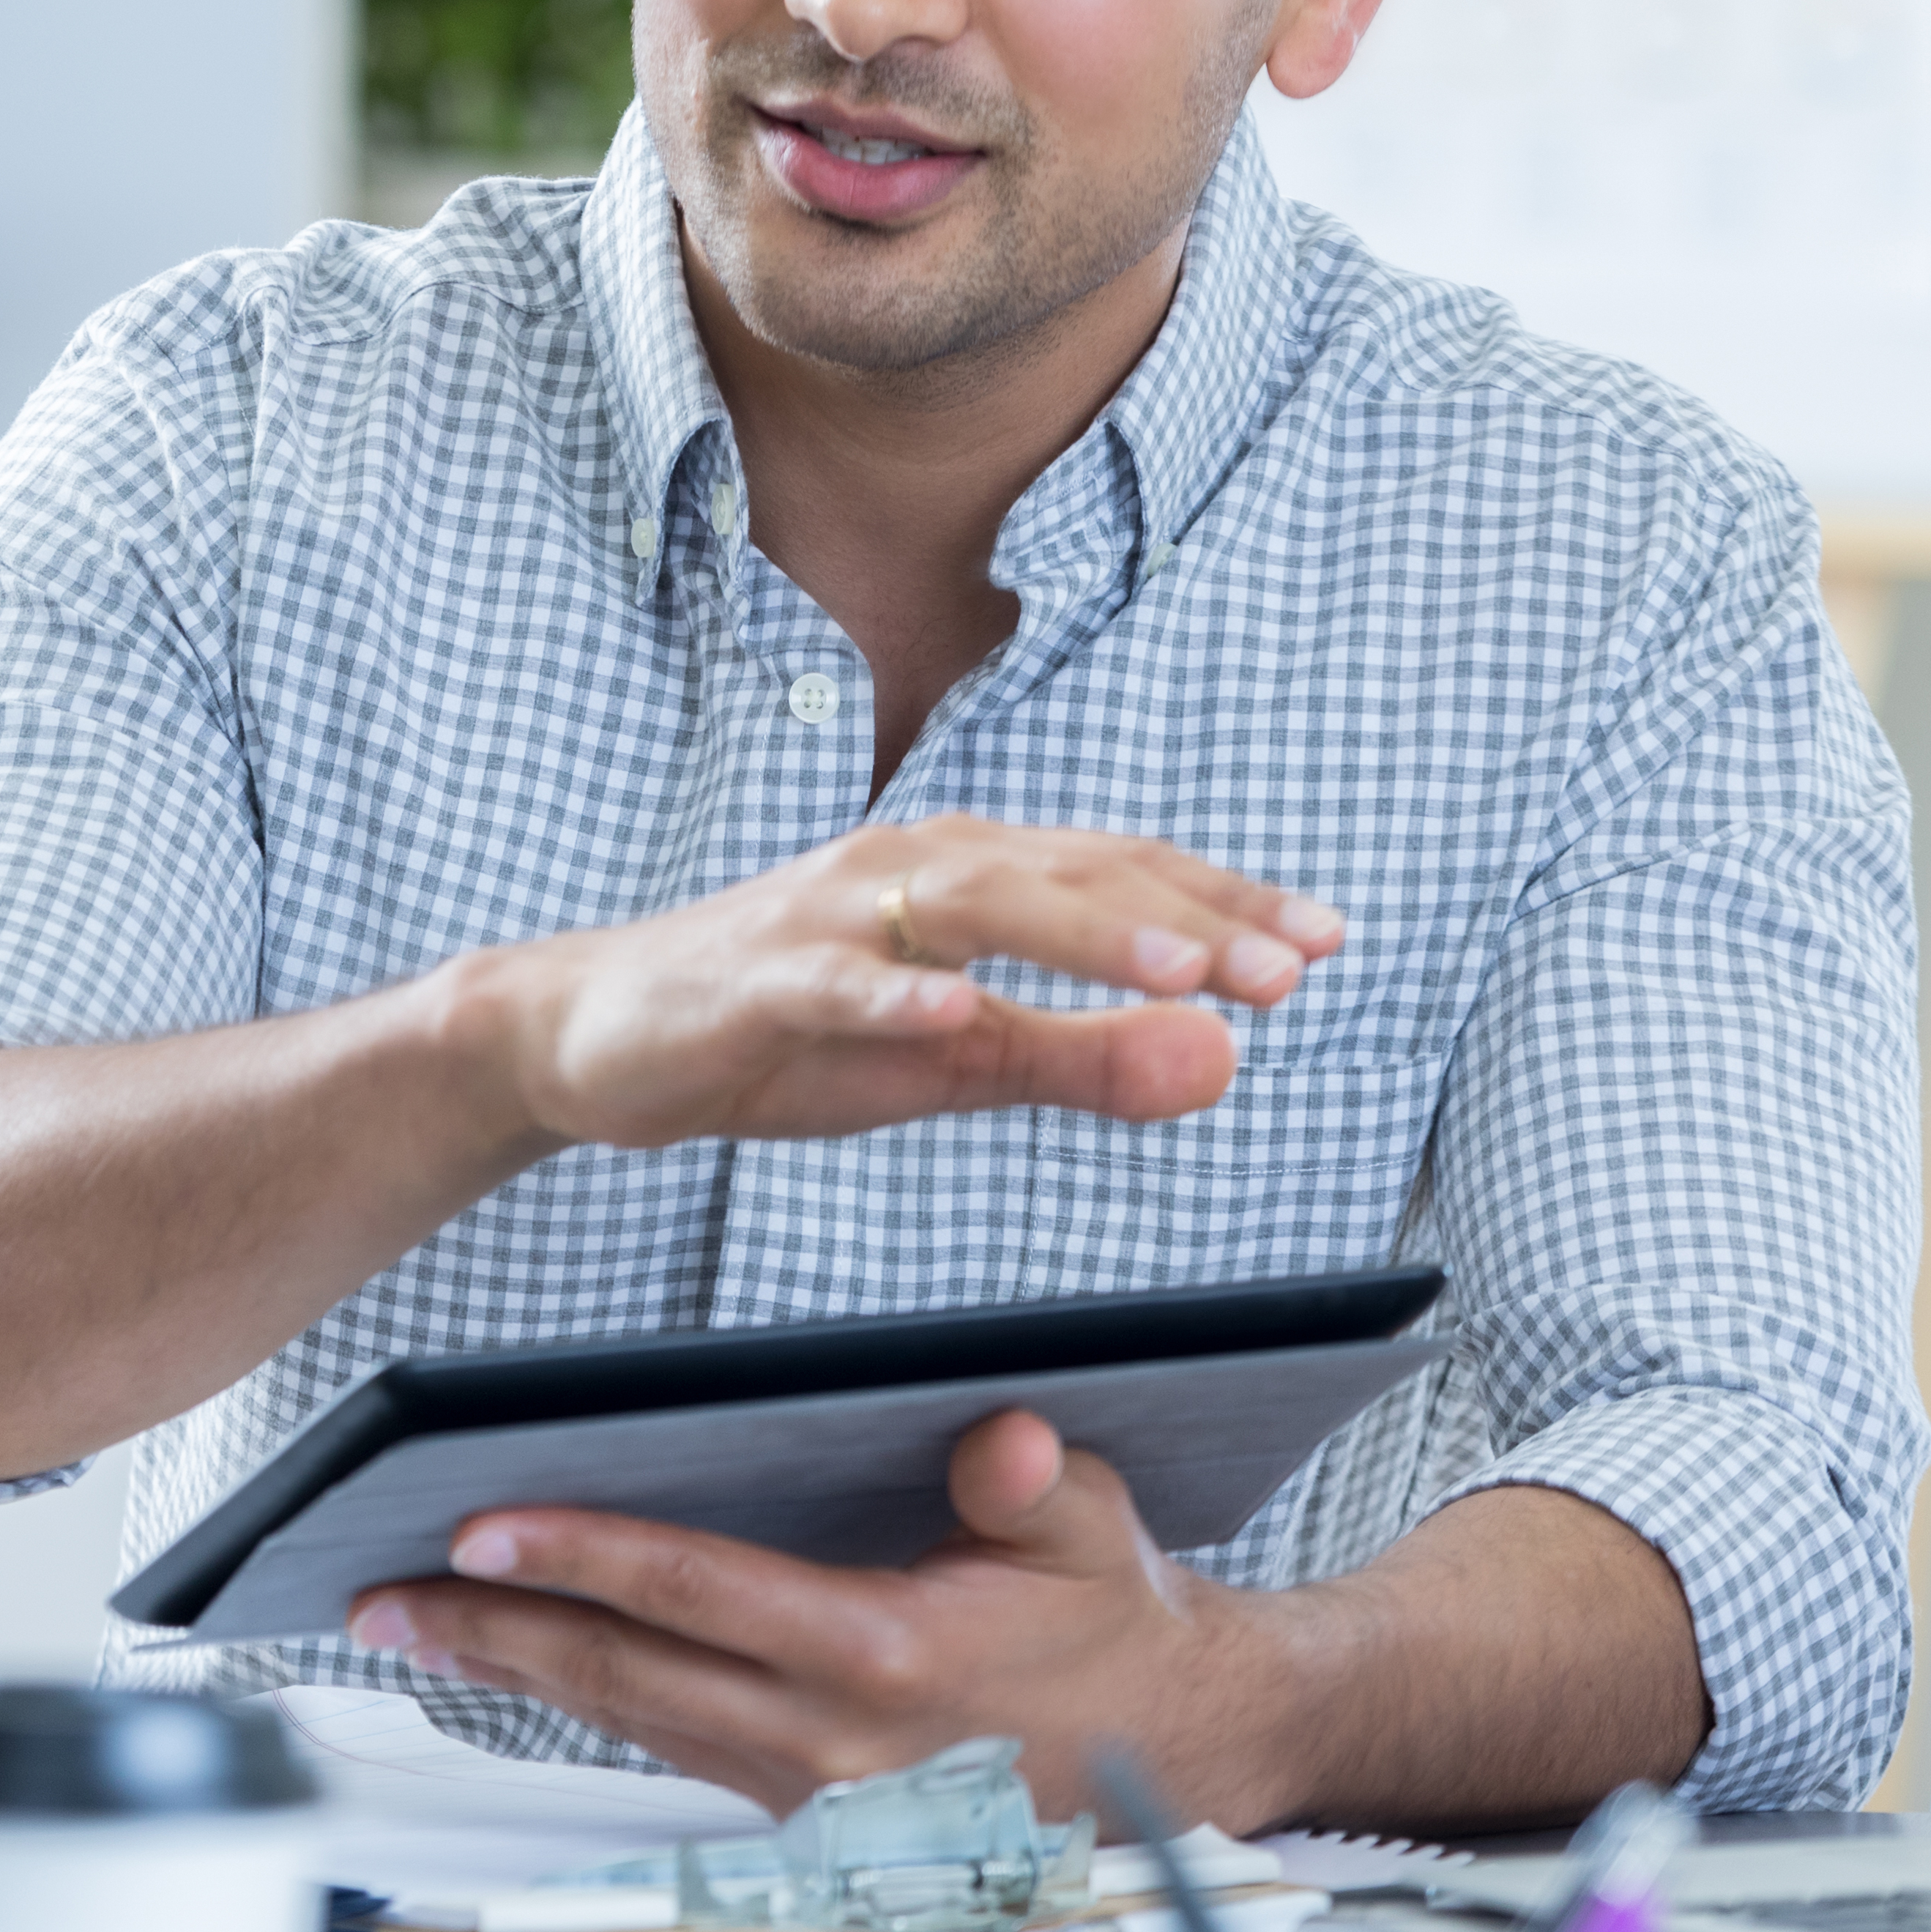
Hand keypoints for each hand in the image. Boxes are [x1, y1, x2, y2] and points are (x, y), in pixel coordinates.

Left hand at [348, 1410, 1295, 1826]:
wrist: (1182, 1754)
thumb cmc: (1125, 1626)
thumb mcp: (1100, 1533)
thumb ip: (1034, 1481)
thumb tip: (994, 1435)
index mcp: (888, 1660)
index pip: (694, 1593)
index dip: (577, 1556)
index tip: (474, 1528)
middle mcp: (830, 1740)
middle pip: (621, 1671)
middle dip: (487, 1630)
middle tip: (376, 1593)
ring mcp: (809, 1789)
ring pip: (625, 1716)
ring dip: (509, 1670)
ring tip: (407, 1622)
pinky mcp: (802, 1812)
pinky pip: (662, 1745)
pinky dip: (579, 1701)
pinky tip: (515, 1663)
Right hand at [478, 815, 1341, 1154]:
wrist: (599, 1034)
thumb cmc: (793, 1036)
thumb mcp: (960, 1062)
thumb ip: (1086, 1058)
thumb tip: (1227, 1058)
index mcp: (970, 876)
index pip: (1122, 875)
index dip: (1228, 904)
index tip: (1331, 943)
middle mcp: (911, 869)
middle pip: (1070, 875)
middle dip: (1186, 917)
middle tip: (1292, 967)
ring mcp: (829, 918)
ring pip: (973, 904)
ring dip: (1080, 931)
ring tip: (1178, 968)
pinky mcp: (755, 978)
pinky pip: (835, 982)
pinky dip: (894, 993)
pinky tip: (954, 1013)